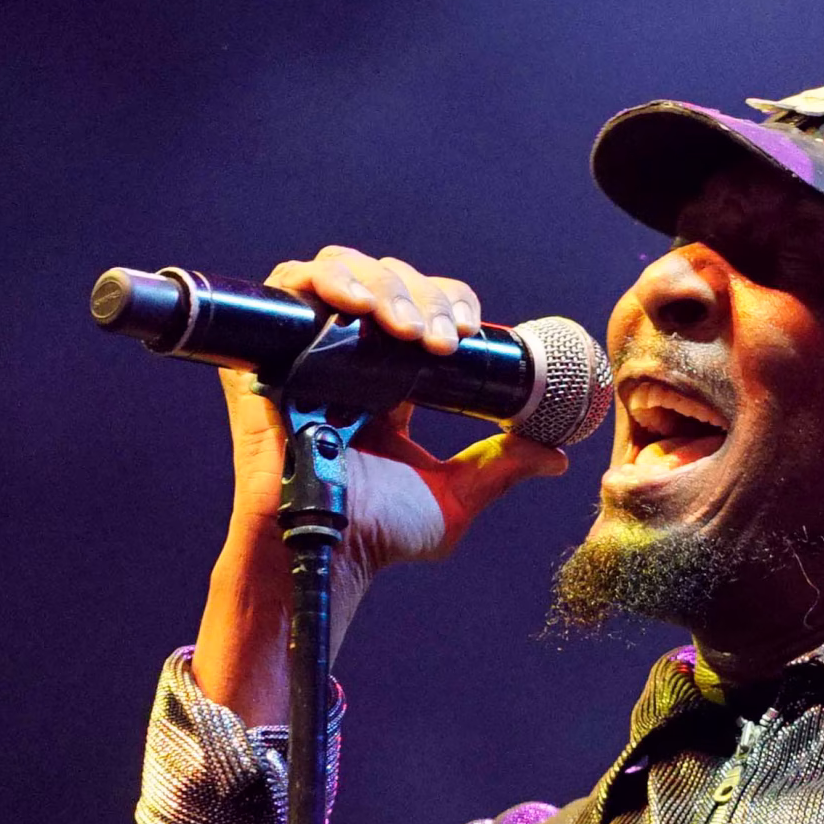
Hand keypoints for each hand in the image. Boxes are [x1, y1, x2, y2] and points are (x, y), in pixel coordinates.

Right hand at [193, 247, 568, 723]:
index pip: (423, 307)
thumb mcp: (455, 496)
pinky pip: (288, 287)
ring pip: (347, 272)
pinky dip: (326, 278)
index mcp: (391, 381)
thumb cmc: (380, 536)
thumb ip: (504, 468)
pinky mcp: (265, 353)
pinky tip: (359, 305)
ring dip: (386, 287)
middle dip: (425, 296)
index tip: (470, 328)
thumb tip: (558, 456)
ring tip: (407, 328)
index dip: (448, 301)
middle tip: (443, 340)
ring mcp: (307, 351)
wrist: (329, 552)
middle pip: (390, 283)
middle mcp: (348, 358)